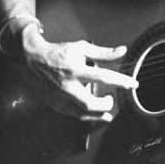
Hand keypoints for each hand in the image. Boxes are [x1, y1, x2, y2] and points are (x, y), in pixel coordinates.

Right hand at [20, 24, 138, 121]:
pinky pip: (73, 115)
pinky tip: (95, 114)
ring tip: (107, 110)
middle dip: (106, 104)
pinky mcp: (55, 105)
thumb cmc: (59, 53)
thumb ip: (103, 52)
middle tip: (112, 99)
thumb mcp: (82, 48)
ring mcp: (59, 97)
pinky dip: (87, 116)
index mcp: (75, 69)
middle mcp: (67, 86)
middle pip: (91, 103)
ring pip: (82, 113)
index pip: (104, 76)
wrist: (31, 60)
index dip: (121, 81)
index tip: (133, 84)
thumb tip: (122, 50)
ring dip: (98, 114)